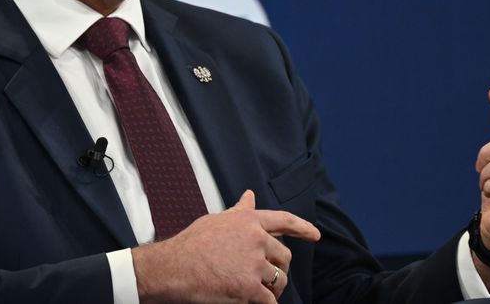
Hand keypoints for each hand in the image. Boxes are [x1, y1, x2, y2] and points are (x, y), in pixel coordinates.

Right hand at [134, 189, 319, 302]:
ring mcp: (254, 264)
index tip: (314, 235)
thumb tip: (249, 196)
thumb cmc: (190, 245)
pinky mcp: (250, 287)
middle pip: (284, 257)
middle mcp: (256, 239)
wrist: (174, 268)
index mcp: (248, 221)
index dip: (302, 227)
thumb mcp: (216, 221)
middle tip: (269, 280)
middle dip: (279, 269)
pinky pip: (269, 301)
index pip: (283, 221)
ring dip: (273, 290)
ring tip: (261, 294)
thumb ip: (238, 212)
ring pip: (279, 280)